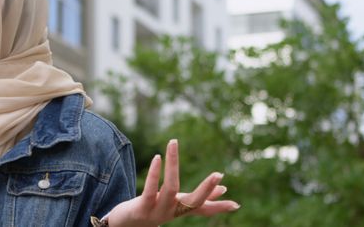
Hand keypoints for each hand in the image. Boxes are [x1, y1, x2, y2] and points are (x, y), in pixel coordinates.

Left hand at [106, 139, 239, 226]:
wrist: (127, 224)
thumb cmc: (155, 208)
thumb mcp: (177, 202)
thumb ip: (197, 196)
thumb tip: (224, 188)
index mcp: (181, 209)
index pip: (203, 208)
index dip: (219, 207)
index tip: (236, 204)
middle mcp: (172, 212)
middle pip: (193, 202)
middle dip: (207, 189)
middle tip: (219, 175)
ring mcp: (158, 211)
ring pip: (170, 189)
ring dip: (173, 165)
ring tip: (174, 143)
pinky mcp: (142, 207)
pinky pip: (150, 190)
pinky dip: (155, 173)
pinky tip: (158, 157)